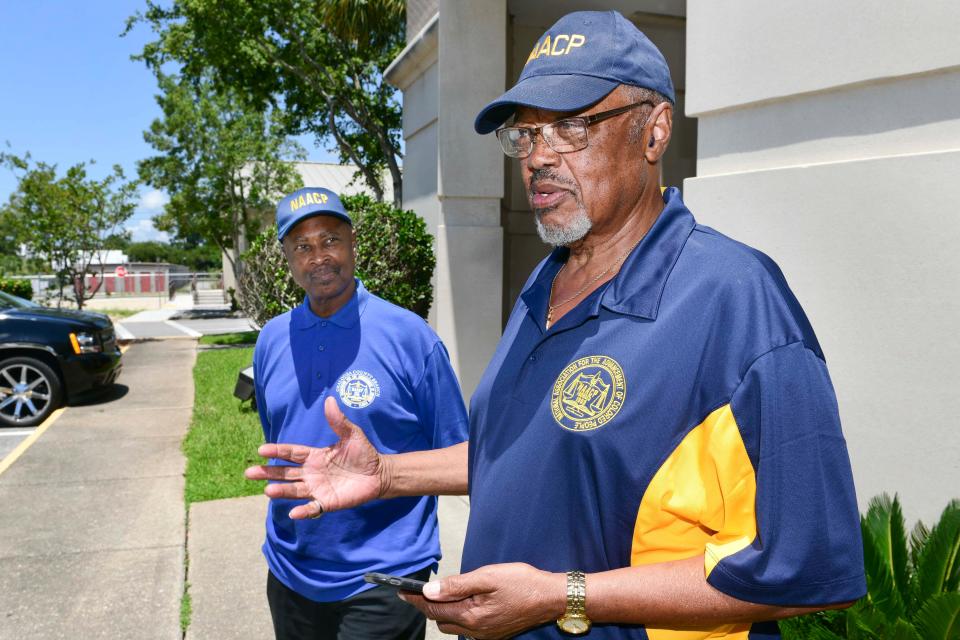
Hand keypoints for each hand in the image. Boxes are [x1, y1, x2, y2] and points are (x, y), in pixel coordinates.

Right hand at [244, 396, 383, 517]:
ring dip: (281, 490)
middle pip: (285, 473)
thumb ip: (339, 421)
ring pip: (294, 490)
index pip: (292, 453)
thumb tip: (329, 401)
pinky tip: (293, 513)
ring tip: (267, 490)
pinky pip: (313, 508)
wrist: (379, 473)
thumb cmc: (363, 453)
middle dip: (268, 473)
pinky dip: (304, 511)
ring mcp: (318, 488)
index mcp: (315, 456)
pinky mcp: (328, 502)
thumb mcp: (351, 435)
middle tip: (249, 472)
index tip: (261, 450)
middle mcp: (311, 472)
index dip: (277, 451)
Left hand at [399, 563, 564, 638]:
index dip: (416, 598)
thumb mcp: (488, 577)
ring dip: (443, 611)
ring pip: (453, 625)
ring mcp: (486, 635)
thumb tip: (429, 589)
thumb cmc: (523, 583)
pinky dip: (458, 614)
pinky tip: (462, 601)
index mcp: (472, 617)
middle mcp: (476, 631)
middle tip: (417, 589)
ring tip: (439, 593)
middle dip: (427, 606)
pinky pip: (468, 627)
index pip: (435, 609)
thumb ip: (457, 584)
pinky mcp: (494, 633)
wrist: (551, 597)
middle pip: (441, 620)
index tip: (401, 590)